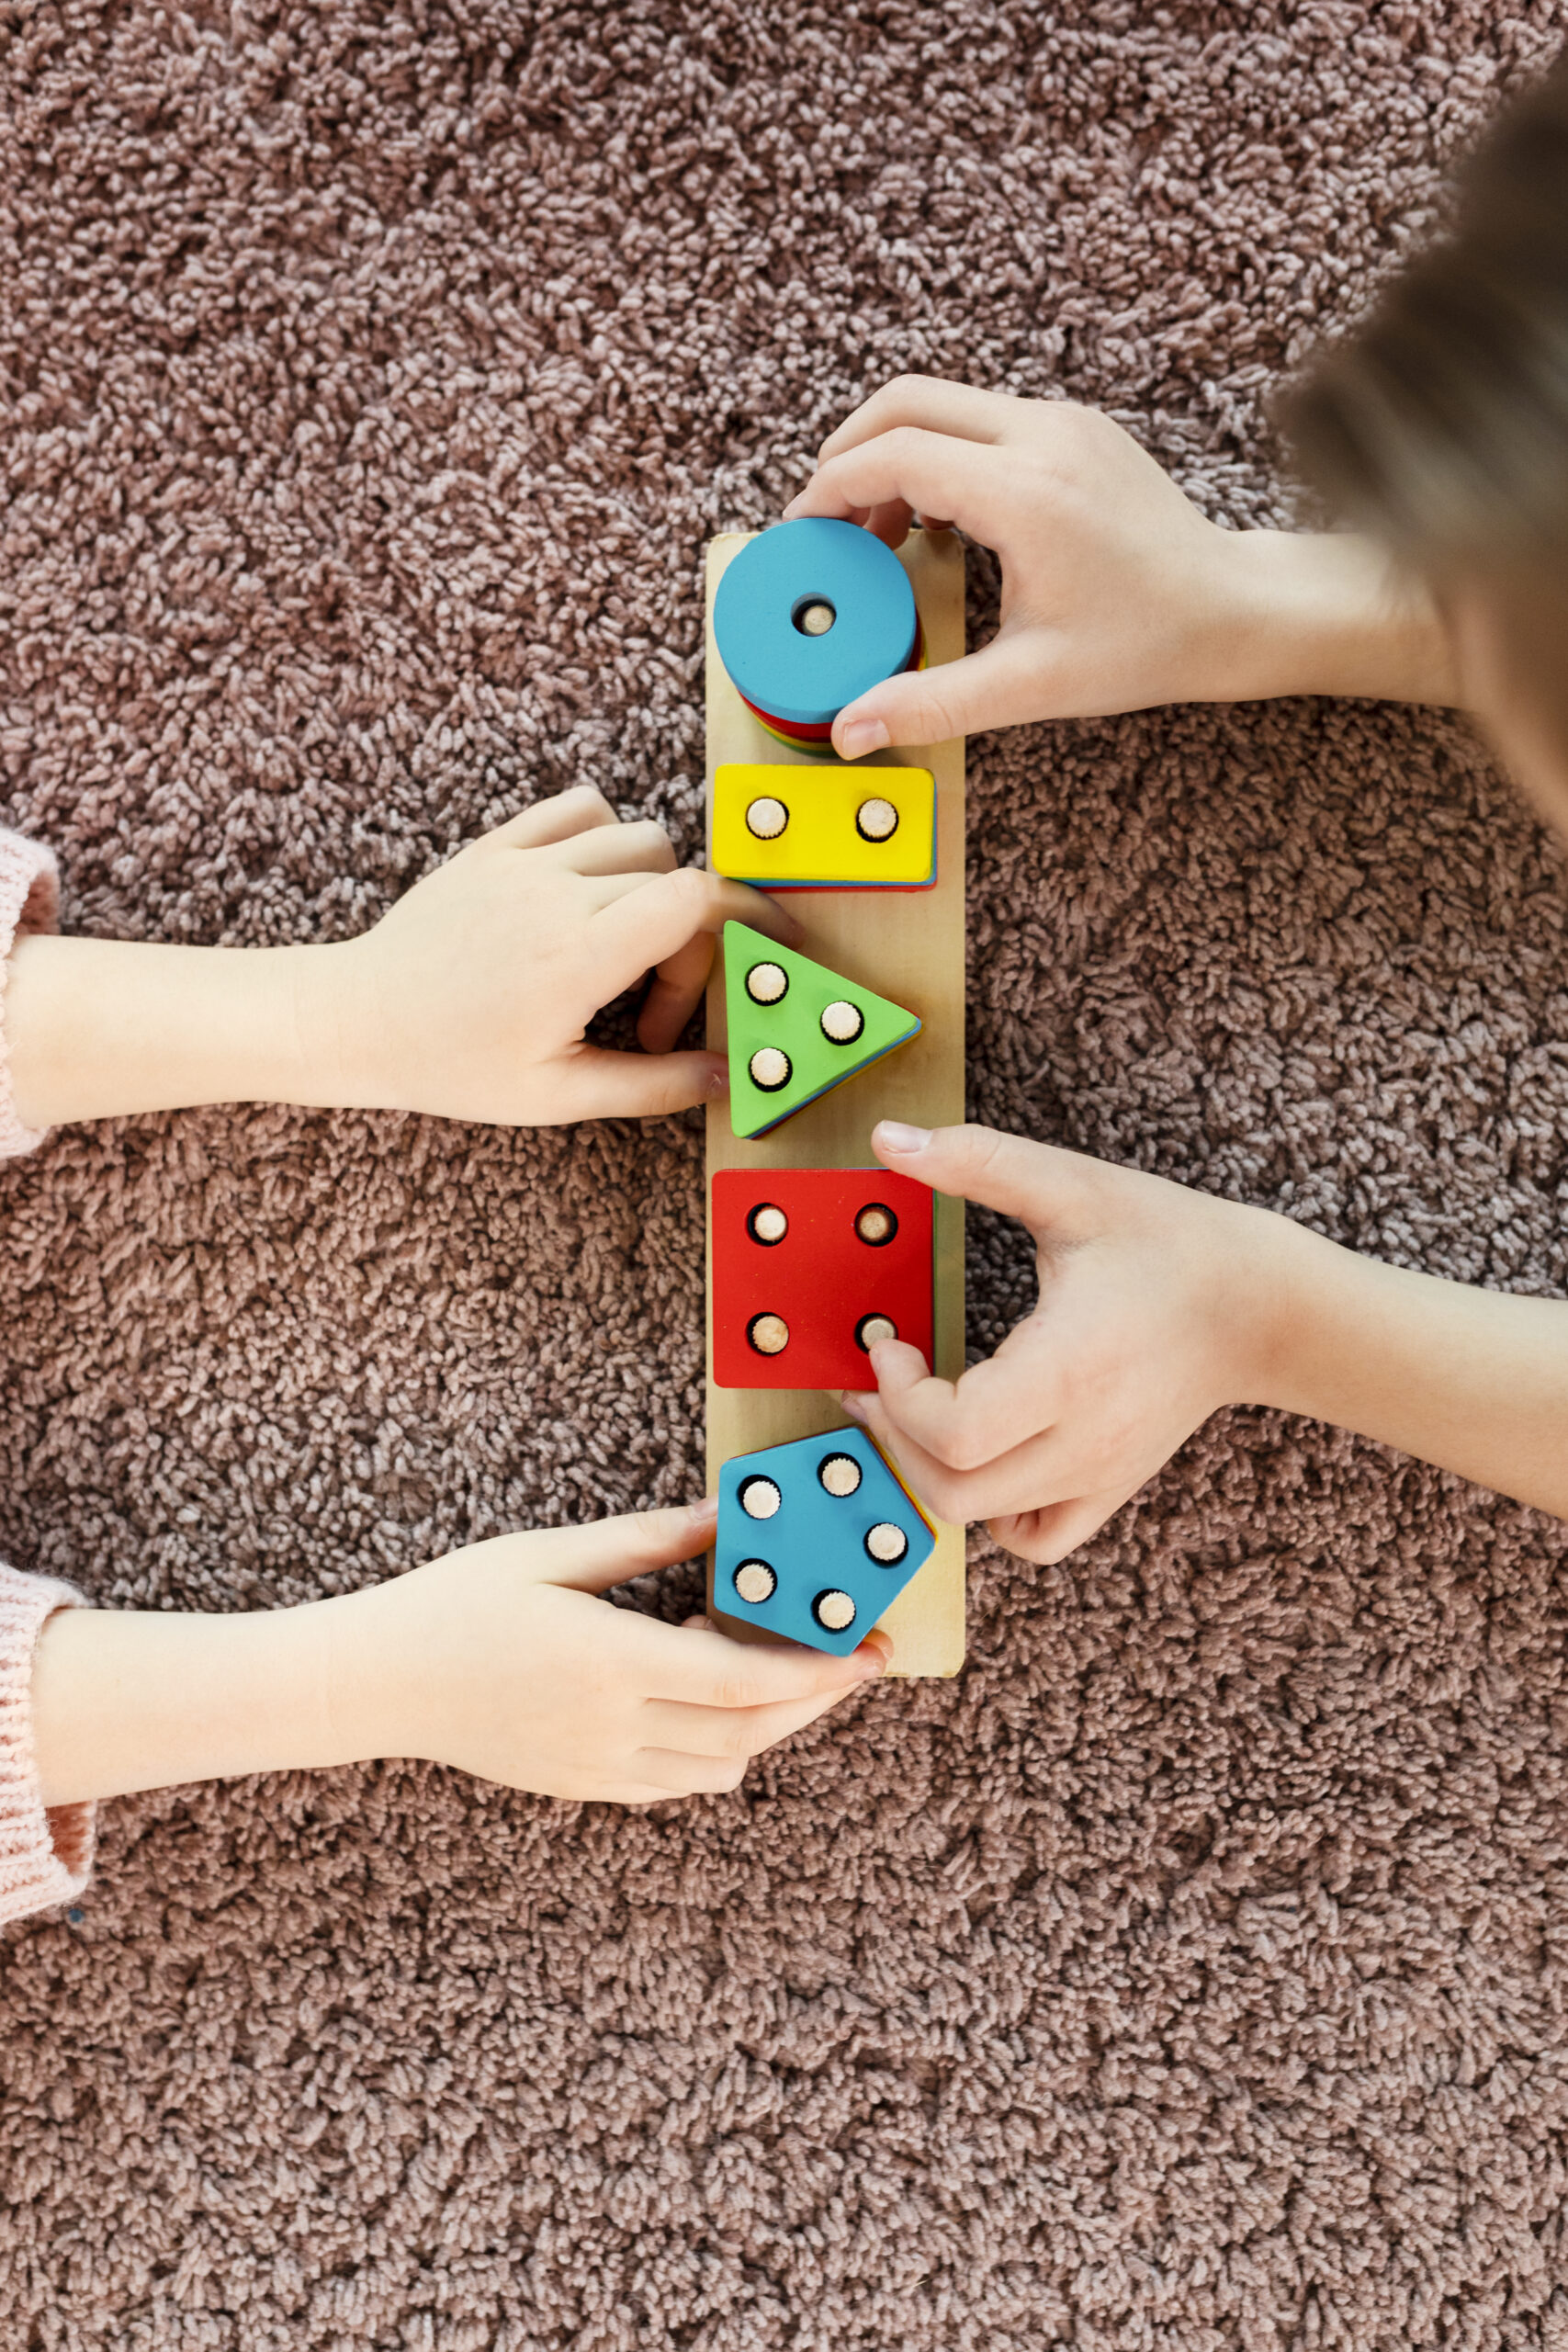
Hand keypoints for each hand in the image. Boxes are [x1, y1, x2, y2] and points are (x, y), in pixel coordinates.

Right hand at [34, 1498, 891, 1807]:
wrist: (376, 1683)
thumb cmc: (456, 1604)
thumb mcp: (551, 1554)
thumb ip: (647, 1540)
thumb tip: (725, 1512)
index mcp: (608, 1661)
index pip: (741, 1680)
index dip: (814, 1671)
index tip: (865, 1651)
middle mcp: (612, 1727)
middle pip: (748, 1730)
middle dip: (815, 1698)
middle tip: (858, 1660)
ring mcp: (597, 1767)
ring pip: (721, 1765)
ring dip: (770, 1725)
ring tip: (790, 1670)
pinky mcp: (583, 1786)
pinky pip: (678, 1782)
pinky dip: (720, 1748)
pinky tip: (719, 1700)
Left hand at [332, 785, 801, 1122]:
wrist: (355, 1022)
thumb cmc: (451, 1066)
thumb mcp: (558, 1097)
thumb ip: (654, 1086)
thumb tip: (727, 1079)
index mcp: (577, 957)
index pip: (694, 900)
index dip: (749, 915)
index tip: (771, 944)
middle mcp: (555, 895)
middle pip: (673, 878)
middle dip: (688, 942)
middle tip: (651, 1011)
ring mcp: (522, 862)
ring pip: (634, 835)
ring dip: (653, 886)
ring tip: (622, 953)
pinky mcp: (493, 847)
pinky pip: (576, 809)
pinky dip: (603, 837)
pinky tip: (588, 893)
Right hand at [782, 376, 1455, 756]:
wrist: (1232, 610)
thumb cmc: (1145, 645)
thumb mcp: (1031, 684)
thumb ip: (932, 703)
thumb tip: (850, 728)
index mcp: (1027, 495)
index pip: (897, 455)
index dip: (832, 489)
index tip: (805, 533)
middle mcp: (1043, 438)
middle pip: (905, 400)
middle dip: (848, 452)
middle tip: (827, 520)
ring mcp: (1063, 423)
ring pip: (942, 401)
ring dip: (893, 453)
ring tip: (878, 531)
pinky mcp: (1075, 428)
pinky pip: (980, 419)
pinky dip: (938, 454)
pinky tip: (937, 522)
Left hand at [839, 1121, 1290, 1564]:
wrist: (1266, 1307)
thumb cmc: (1172, 1241)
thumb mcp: (1073, 1186)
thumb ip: (977, 1161)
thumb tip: (887, 1138)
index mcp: (1069, 1369)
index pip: (957, 1431)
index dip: (900, 1395)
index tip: (888, 1340)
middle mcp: (1083, 1439)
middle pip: (954, 1489)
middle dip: (894, 1435)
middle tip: (881, 1378)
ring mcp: (1097, 1473)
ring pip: (982, 1519)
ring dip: (928, 1469)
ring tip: (914, 1410)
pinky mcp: (1109, 1486)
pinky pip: (1034, 1537)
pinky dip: (990, 1513)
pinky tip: (981, 1454)